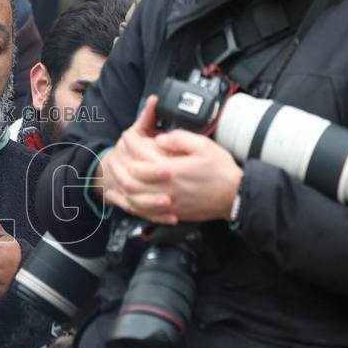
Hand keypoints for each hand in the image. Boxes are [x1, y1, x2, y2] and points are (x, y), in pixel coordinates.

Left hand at [99, 96, 242, 223]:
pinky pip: (142, 212)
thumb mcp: (204, 146)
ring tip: (112, 175)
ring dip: (119, 184)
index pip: (140, 155)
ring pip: (133, 197)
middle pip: (131, 177)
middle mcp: (165, 188)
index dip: (130, 143)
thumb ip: (180, 139)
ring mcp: (166, 203)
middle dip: (119, 164)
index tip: (127, 135)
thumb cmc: (222, 171)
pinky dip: (127, 205)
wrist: (235, 197)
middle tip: (115, 153)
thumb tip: (161, 138)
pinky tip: (119, 199)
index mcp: (171, 169)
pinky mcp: (170, 212)